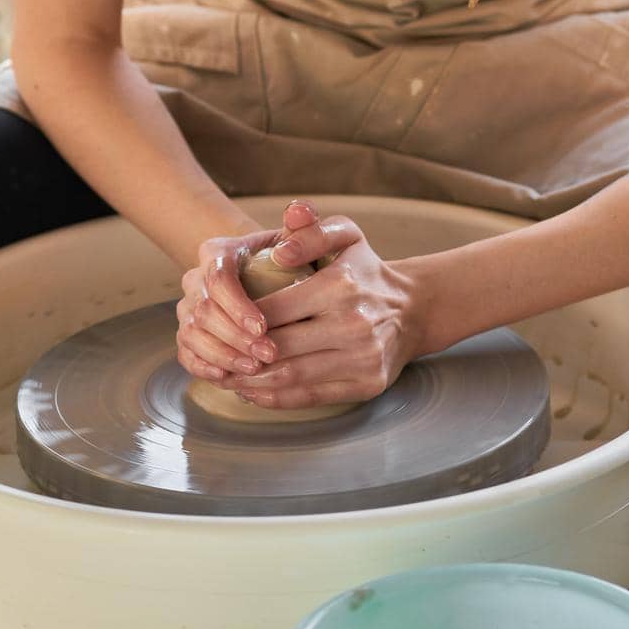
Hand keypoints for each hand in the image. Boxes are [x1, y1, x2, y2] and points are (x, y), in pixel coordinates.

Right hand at [174, 199, 320, 383]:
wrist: (276, 280)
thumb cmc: (291, 259)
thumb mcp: (301, 240)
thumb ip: (304, 225)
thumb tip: (298, 212)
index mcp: (217, 252)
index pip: (218, 277)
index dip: (237, 305)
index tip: (263, 326)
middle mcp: (196, 279)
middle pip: (204, 310)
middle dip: (234, 336)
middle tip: (268, 355)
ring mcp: (190, 308)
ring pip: (192, 334)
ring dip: (223, 355)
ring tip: (255, 368)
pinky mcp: (190, 335)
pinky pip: (187, 353)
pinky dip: (205, 367)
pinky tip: (229, 378)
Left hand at [208, 210, 424, 411]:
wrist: (413, 308)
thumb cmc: (366, 269)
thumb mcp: (345, 234)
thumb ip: (310, 230)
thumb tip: (280, 251)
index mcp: (341, 285)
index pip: (273, 308)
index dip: (239, 320)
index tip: (220, 322)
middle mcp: (354, 323)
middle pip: (278, 347)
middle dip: (239, 354)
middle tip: (215, 353)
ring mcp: (363, 358)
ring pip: (291, 376)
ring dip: (250, 381)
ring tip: (226, 375)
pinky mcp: (367, 384)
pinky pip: (310, 397)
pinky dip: (276, 398)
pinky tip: (253, 390)